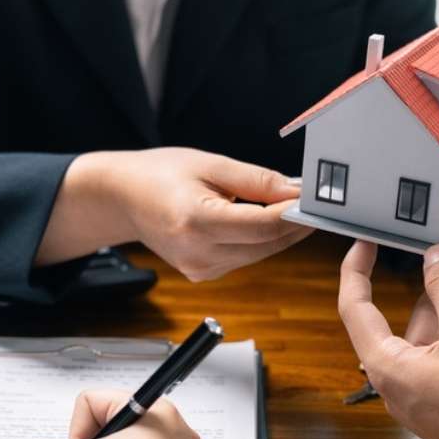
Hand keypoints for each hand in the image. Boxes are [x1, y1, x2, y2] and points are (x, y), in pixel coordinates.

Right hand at [37, 147, 311, 279]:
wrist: (122, 197)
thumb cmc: (160, 174)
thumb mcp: (210, 164)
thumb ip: (257, 181)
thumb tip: (297, 192)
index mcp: (196, 221)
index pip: (261, 226)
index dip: (295, 215)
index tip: (316, 202)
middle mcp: (197, 252)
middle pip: (266, 245)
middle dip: (294, 224)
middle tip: (316, 203)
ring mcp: (199, 268)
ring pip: (259, 254)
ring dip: (279, 233)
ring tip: (291, 207)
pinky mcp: (202, 274)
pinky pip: (244, 257)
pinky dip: (258, 240)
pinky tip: (260, 220)